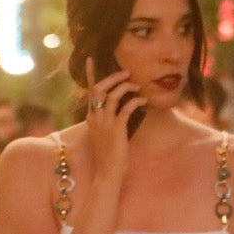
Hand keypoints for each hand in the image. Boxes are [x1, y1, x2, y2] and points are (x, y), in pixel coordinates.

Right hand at [83, 59, 143, 180]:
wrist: (107, 173)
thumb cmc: (109, 155)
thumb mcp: (105, 134)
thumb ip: (109, 119)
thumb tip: (123, 107)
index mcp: (91, 117)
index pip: (90, 92)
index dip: (90, 75)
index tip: (91, 60)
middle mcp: (95, 118)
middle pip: (100, 89)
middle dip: (114, 78)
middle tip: (127, 73)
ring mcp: (104, 123)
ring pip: (112, 96)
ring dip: (127, 88)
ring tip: (138, 87)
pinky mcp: (116, 129)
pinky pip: (126, 108)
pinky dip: (136, 101)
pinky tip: (143, 101)